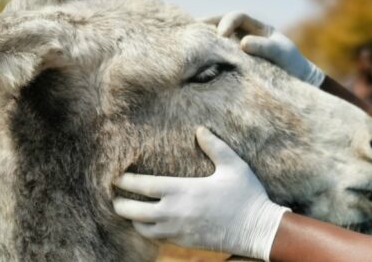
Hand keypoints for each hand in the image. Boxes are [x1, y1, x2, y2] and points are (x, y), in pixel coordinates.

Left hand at [113, 127, 289, 260]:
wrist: (257, 230)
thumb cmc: (247, 194)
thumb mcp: (234, 166)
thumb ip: (215, 146)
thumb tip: (200, 129)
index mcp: (183, 190)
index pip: (143, 185)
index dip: (126, 180)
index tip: (116, 176)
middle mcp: (174, 212)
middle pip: (133, 210)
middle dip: (120, 202)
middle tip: (115, 195)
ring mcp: (177, 230)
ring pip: (141, 227)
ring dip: (132, 218)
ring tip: (129, 209)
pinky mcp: (183, 242)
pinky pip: (156, 238)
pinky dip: (147, 230)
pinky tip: (148, 222)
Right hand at [200, 11, 325, 86]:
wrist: (299, 82)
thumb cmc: (291, 64)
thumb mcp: (280, 53)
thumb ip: (264, 47)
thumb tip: (242, 43)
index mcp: (258, 27)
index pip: (238, 17)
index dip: (227, 22)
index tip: (221, 35)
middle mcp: (246, 34)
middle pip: (222, 23)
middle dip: (207, 25)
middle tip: (191, 30)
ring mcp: (239, 48)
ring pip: (218, 39)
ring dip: (205, 39)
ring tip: (188, 43)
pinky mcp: (235, 63)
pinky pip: (219, 55)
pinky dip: (208, 55)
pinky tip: (196, 61)